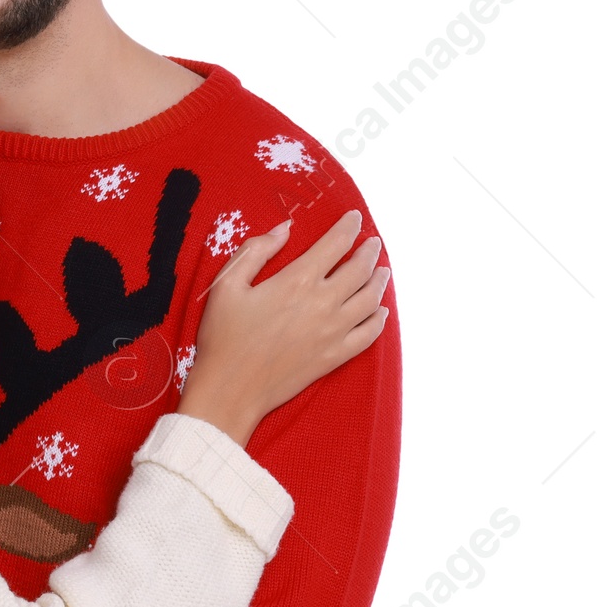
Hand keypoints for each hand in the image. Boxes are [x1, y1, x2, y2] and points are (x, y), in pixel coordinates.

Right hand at [178, 209, 389, 447]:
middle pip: (359, 270)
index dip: (348, 227)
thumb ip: (256, 250)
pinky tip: (380, 310)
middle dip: (369, 252)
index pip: (334, 245)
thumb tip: (285, 229)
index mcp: (297, 281)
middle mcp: (323, 304)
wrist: (231, 388)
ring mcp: (332, 332)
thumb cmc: (223, 335)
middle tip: (373, 243)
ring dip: (379, 281)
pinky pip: (369, 334)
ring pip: (370, 300)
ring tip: (382, 270)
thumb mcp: (227, 284)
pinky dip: (379, 319)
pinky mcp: (334, 357)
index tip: (354, 218)